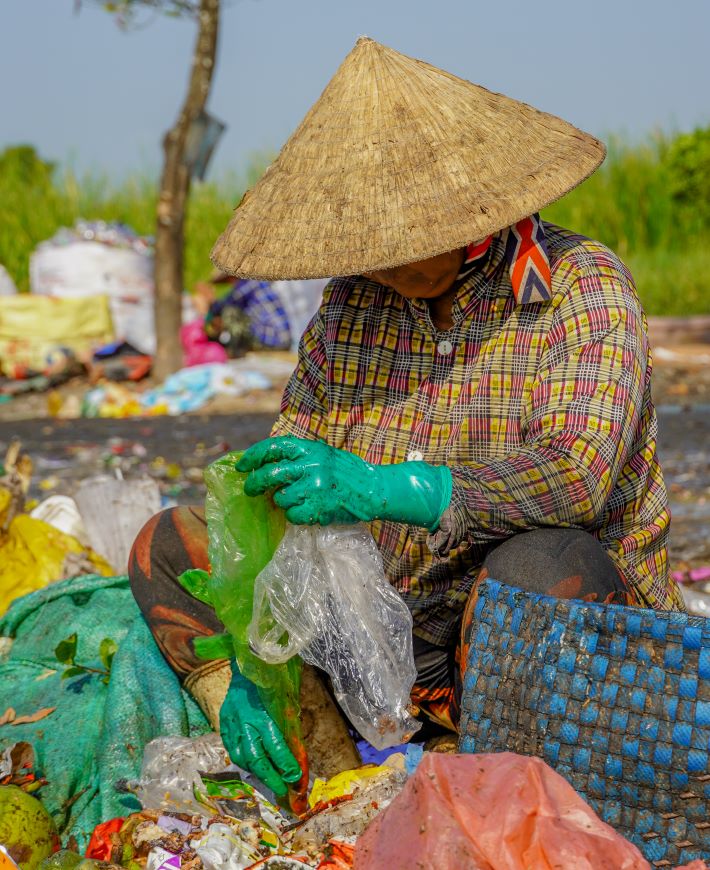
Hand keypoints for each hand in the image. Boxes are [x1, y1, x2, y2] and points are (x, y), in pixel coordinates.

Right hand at [220, 663, 301, 796]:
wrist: (249, 661)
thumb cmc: (274, 679)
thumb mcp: (287, 699)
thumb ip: (290, 724)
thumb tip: (298, 752)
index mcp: (264, 713)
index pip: (276, 747)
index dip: (287, 765)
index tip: (296, 778)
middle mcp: (245, 721)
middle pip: (256, 759)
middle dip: (271, 779)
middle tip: (282, 792)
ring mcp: (231, 722)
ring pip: (241, 757)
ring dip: (256, 772)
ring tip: (269, 779)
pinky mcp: (223, 721)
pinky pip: (231, 747)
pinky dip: (242, 759)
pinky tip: (252, 764)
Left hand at [236, 436, 451, 529]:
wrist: (375, 489)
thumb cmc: (347, 473)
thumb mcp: (324, 455)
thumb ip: (299, 458)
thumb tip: (264, 465)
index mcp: (311, 449)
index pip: (273, 447)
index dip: (253, 456)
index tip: (242, 466)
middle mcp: (311, 465)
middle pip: (269, 474)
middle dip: (254, 484)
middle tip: (250, 490)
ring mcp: (313, 487)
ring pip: (280, 498)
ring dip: (283, 502)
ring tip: (299, 500)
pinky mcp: (317, 508)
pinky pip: (292, 515)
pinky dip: (296, 516)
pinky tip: (307, 511)